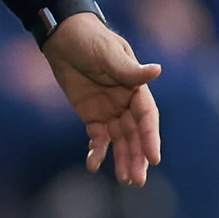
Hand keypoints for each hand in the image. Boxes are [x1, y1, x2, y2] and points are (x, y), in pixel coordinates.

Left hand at [41, 14, 163, 184]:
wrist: (62, 37)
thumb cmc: (89, 39)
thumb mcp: (108, 53)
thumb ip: (129, 69)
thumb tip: (156, 70)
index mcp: (136, 86)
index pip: (147, 116)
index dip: (150, 137)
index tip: (153, 158)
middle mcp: (126, 102)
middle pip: (135, 134)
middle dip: (137, 156)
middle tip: (137, 179)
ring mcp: (110, 110)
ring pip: (120, 140)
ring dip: (122, 159)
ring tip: (125, 180)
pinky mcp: (92, 116)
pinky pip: (97, 138)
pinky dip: (97, 151)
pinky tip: (92, 164)